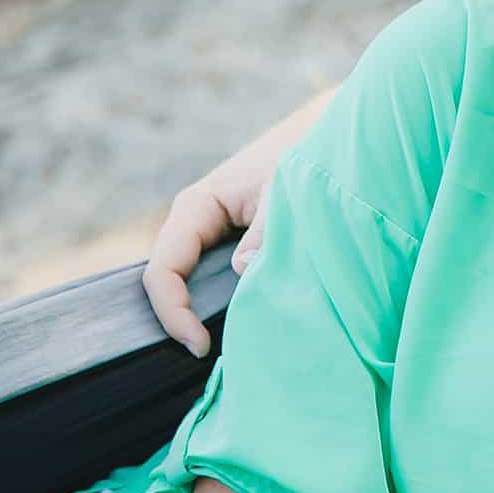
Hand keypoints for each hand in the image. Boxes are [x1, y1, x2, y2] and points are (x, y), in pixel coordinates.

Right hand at [142, 89, 332, 355]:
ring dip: (206, 314)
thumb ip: (268, 232)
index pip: (164, 268)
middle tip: (213, 357)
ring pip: (194, 284)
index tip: (201, 345)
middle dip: (184, 321)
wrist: (329, 135)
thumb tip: (243, 271)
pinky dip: (227, 303)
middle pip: (171, 282)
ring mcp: (214, 234)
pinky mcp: (236, 244)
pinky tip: (251, 323)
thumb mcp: (288, 190)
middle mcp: (196, 222)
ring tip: (231, 348)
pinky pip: (218, 280)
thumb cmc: (306, 155)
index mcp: (196, 206)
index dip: (173, 311)